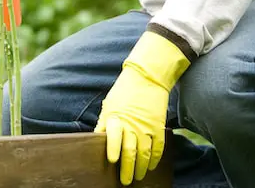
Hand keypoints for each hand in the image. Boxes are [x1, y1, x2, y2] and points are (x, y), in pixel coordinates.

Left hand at [95, 32, 190, 184]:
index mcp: (116, 117)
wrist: (147, 76)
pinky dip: (155, 159)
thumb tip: (95, 139)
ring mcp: (147, 126)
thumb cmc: (124, 91)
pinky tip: (151, 166)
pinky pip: (158, 147)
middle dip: (128, 169)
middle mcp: (132, 124)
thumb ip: (103, 123)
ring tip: (138, 177)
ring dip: (141, 168)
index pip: (113, 136)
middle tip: (125, 181)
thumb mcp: (109, 105)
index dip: (112, 149)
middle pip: (130, 151)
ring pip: (145, 153)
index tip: (112, 161)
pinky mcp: (159, 126)